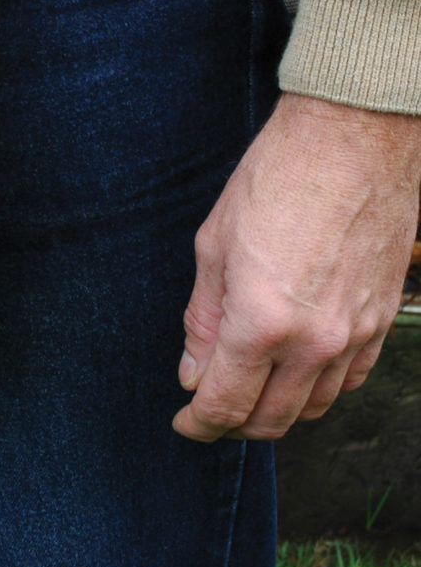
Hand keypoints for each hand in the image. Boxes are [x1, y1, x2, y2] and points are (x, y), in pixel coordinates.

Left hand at [173, 93, 420, 441]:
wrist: (352, 143)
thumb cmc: (275, 181)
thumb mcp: (214, 244)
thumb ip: (202, 318)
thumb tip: (193, 371)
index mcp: (261, 322)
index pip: (225, 403)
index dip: (199, 423)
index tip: (184, 424)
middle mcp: (313, 342)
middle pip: (271, 418)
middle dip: (233, 424)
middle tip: (208, 410)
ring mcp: (355, 335)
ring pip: (315, 407)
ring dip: (277, 411)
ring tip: (247, 391)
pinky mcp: (382, 321)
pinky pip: (349, 381)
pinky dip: (318, 389)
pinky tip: (296, 373)